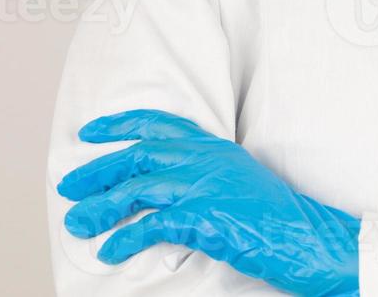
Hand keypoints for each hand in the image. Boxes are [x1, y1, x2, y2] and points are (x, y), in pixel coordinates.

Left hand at [57, 109, 359, 296]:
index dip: (121, 125)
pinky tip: (112, 251)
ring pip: (139, 188)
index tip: (91, 132)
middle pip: (140, 155)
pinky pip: (152, 225)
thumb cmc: (277, 217)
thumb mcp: (241, 182)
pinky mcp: (206, 217)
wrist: (308, 237)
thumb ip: (207, 176)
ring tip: (78, 223)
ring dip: (102, 207)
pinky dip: (126, 239)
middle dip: (98, 170)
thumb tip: (167, 191)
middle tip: (69, 186)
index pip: (161, 125)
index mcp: (216, 148)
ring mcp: (207, 186)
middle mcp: (209, 160)